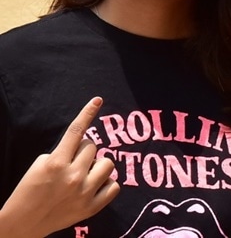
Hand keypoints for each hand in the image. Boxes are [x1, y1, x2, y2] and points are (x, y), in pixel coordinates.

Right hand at [0, 97, 118, 237]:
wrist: (24, 222)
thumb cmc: (29, 190)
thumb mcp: (40, 165)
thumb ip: (63, 153)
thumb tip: (83, 146)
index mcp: (56, 162)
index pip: (76, 131)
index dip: (87, 112)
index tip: (98, 99)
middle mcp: (73, 176)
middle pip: (93, 147)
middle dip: (84, 152)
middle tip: (72, 163)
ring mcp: (84, 192)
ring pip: (108, 163)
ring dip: (97, 166)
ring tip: (84, 175)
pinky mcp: (92, 207)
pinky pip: (115, 185)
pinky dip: (106, 184)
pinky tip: (94, 186)